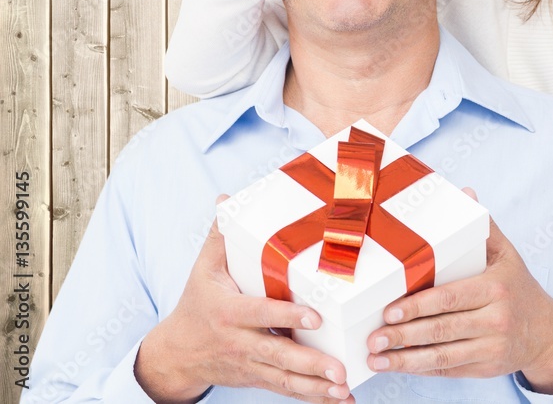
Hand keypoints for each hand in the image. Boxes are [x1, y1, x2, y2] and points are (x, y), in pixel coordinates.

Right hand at [134, 196, 352, 402]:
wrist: (176, 354)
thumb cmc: (197, 302)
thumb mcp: (204, 268)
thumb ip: (221, 235)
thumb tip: (226, 198)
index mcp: (228, 312)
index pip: (261, 314)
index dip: (287, 315)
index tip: (315, 317)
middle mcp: (240, 342)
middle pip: (278, 354)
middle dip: (310, 363)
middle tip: (340, 369)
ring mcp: (250, 365)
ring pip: (285, 379)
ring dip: (317, 387)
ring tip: (345, 388)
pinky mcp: (258, 378)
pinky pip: (287, 390)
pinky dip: (313, 397)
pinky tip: (341, 400)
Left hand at [366, 191, 552, 394]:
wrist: (547, 332)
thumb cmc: (518, 286)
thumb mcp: (506, 254)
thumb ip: (483, 227)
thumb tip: (466, 191)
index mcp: (495, 288)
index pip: (450, 298)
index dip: (418, 306)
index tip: (389, 311)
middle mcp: (495, 319)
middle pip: (442, 329)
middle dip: (404, 335)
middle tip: (373, 338)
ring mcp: (491, 347)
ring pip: (443, 356)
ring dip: (406, 360)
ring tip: (376, 358)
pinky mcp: (486, 368)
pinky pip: (449, 370)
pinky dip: (421, 369)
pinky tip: (398, 366)